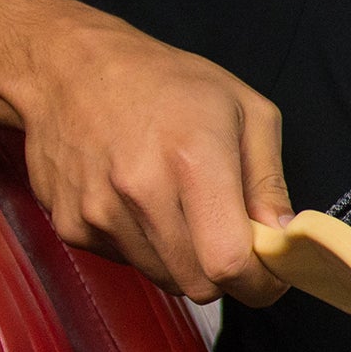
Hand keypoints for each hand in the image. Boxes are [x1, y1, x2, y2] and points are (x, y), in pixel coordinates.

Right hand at [12, 7, 292, 305]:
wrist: (68, 67)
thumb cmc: (165, 81)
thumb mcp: (245, 110)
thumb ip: (269, 182)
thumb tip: (282, 238)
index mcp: (193, 158)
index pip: (230, 262)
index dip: (259, 282)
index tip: (269, 274)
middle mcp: (142, 190)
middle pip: (199, 284)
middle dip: (224, 272)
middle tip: (228, 233)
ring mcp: (100, 212)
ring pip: (164, 279)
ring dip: (184, 258)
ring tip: (178, 203)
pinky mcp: (72, 226)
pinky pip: (128, 262)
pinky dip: (145, 246)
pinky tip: (139, 201)